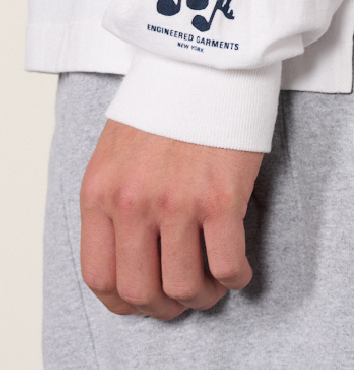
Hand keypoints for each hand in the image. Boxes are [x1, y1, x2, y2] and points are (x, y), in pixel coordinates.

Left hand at [79, 119, 263, 320]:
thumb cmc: (164, 103)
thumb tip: (133, 251)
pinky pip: (227, 265)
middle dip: (164, 308)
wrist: (203, 62)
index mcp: (101, 193)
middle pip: (141, 292)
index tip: (142, 301)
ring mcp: (178, 203)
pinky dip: (235, 279)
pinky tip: (239, 270)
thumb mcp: (116, 152)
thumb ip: (116, 200)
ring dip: (202, 297)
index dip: (123, 302)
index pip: (99, 277)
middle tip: (182, 299)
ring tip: (213, 284)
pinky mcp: (221, 198)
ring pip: (184, 287)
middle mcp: (134, 204)